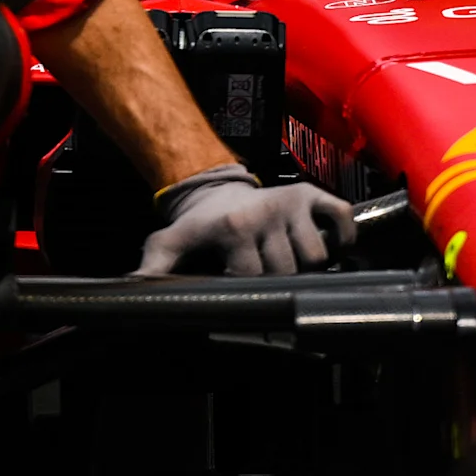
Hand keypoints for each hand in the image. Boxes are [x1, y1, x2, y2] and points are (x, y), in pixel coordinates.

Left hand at [135, 169, 355, 276]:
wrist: (218, 189)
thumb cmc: (199, 224)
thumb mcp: (172, 240)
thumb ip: (155, 263)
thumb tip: (133, 286)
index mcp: (234, 227)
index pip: (255, 276)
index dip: (251, 287)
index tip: (243, 284)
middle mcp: (265, 212)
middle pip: (289, 269)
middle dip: (280, 279)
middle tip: (268, 274)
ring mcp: (290, 203)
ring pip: (316, 254)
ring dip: (309, 265)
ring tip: (291, 263)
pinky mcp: (311, 195)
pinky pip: (340, 217)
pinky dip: (342, 236)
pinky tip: (330, 246)